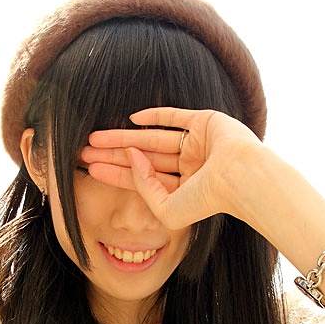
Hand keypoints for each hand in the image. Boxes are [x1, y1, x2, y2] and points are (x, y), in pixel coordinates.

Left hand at [79, 106, 264, 230]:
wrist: (240, 178)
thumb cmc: (207, 201)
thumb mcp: (165, 208)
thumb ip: (144, 186)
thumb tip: (130, 157)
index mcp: (185, 189)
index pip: (143, 179)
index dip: (116, 174)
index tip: (91, 169)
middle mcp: (191, 166)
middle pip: (144, 158)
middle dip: (113, 155)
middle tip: (84, 151)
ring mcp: (198, 143)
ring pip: (153, 138)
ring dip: (124, 137)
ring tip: (94, 138)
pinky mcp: (206, 122)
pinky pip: (175, 116)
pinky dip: (154, 115)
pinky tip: (131, 119)